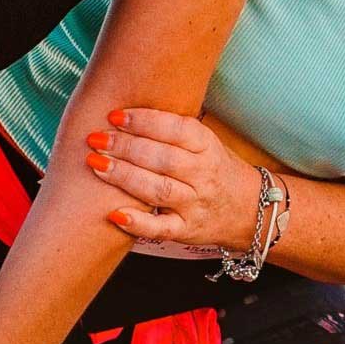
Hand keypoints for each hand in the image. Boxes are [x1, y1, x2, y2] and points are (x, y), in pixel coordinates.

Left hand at [87, 108, 263, 251]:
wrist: (249, 210)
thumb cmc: (215, 168)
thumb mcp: (204, 143)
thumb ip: (172, 130)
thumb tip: (123, 112)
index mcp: (207, 146)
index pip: (176, 130)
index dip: (144, 121)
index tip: (115, 115)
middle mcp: (204, 175)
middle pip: (162, 159)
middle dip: (125, 147)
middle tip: (96, 138)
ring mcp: (195, 204)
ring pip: (158, 189)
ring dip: (124, 176)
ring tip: (95, 164)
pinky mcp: (186, 230)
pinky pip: (161, 229)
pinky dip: (138, 223)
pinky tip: (115, 214)